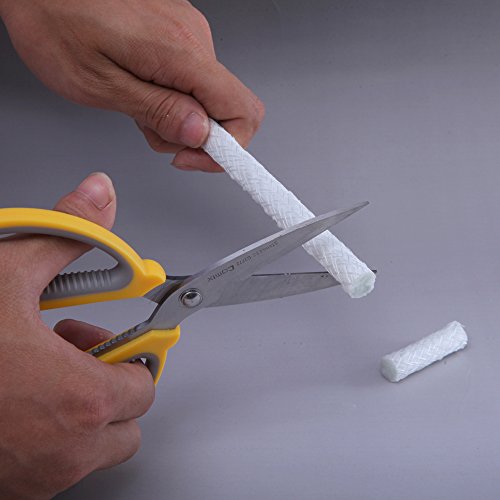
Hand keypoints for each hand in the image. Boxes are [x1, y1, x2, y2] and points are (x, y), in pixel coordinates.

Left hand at [0, 0, 264, 171]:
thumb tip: (200, 134)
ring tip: (132, 101)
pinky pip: (189, 76)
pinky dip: (169, 92)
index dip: (228, 148)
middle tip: (148, 128)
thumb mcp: (100, 83)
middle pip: (224, 108)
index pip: (243, 111)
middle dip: (191, 133)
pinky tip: (136, 83)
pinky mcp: (176, 29)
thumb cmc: (53, 17)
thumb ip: (157, 111)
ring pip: (205, 95)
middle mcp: (193, 38)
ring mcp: (187, 31)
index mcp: (182, 53)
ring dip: (175, 113)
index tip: (196, 159)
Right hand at [0, 173, 154, 497]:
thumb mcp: (7, 275)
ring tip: (46, 371)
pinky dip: (53, 434)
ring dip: (82, 408)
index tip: (125, 339)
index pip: (145, 385)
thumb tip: (98, 198)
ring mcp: (40, 477)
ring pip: (96, 447)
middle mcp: (67, 452)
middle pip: (127, 420)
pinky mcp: (14, 488)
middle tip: (79, 353)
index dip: (133, 355)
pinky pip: (58, 465)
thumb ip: (67, 235)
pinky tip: (23, 398)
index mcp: (81, 401)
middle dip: (110, 382)